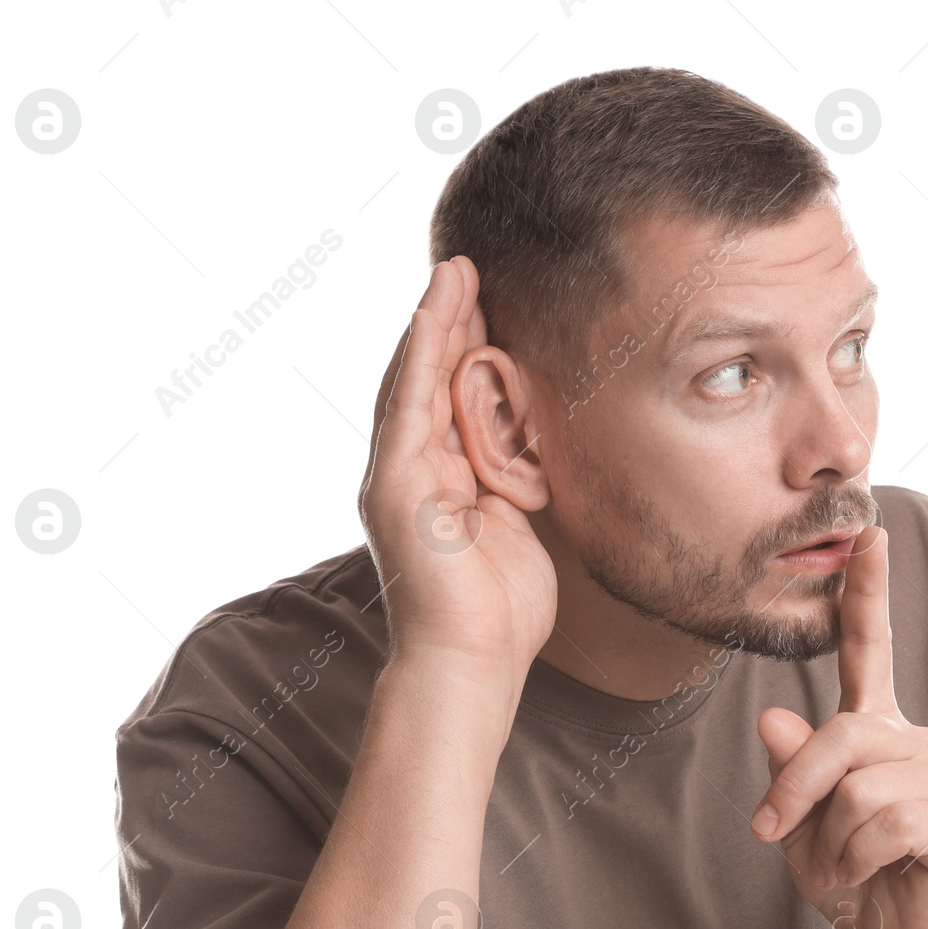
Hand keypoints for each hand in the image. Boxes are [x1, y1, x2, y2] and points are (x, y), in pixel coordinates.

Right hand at [358, 257, 556, 690]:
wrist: (472, 662)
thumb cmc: (501, 614)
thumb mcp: (518, 530)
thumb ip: (514, 484)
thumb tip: (533, 452)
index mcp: (438, 484)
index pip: (449, 401)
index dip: (466, 349)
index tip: (489, 303)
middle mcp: (409, 473)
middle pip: (427, 379)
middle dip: (449, 321)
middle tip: (469, 265)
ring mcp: (396, 477)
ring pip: (414, 381)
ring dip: (435, 321)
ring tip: (456, 270)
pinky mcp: (394, 485)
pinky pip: (409, 406)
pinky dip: (420, 356)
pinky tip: (435, 312)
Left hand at [748, 524, 927, 928]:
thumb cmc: (850, 880)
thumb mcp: (799, 827)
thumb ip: (790, 775)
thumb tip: (773, 716)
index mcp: (873, 732)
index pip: (868, 652)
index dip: (867, 595)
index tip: (869, 533)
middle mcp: (913, 743)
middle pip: (841, 735)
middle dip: (796, 788)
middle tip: (771, 830)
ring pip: (860, 788)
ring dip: (832, 841)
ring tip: (847, 866)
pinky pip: (889, 823)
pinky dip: (859, 858)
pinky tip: (870, 875)